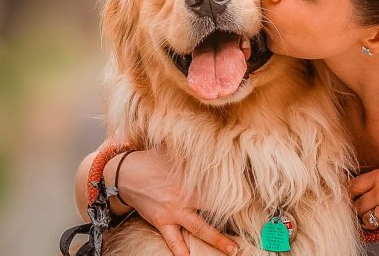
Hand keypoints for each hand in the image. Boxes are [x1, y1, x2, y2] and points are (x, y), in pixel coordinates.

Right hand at [112, 147, 241, 255]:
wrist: (125, 174)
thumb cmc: (153, 160)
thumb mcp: (172, 150)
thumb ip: (192, 148)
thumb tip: (210, 134)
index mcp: (192, 179)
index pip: (218, 186)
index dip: (236, 191)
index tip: (253, 197)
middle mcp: (185, 197)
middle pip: (214, 209)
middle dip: (232, 218)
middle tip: (251, 228)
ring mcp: (174, 212)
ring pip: (199, 229)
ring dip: (216, 240)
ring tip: (233, 250)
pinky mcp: (162, 222)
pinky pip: (173, 240)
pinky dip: (180, 251)